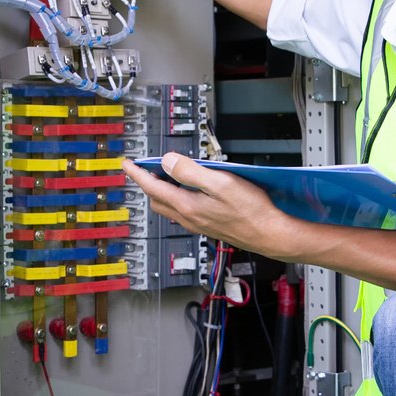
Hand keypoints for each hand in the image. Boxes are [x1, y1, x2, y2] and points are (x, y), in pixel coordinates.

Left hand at [123, 153, 301, 257]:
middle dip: (148, 182)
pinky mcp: (208, 226)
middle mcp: (189, 218)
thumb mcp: (220, 183)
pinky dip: (178, 199)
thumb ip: (190, 171)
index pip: (152, 187)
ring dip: (163, 191)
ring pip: (169, 207)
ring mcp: (198, 224)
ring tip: (167, 175)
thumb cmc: (250, 211)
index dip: (137, 174)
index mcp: (187, 206)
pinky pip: (183, 212)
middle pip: (157, 199)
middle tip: (147, 167)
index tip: (127, 164)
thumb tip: (167, 162)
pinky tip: (191, 191)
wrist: (269, 234)